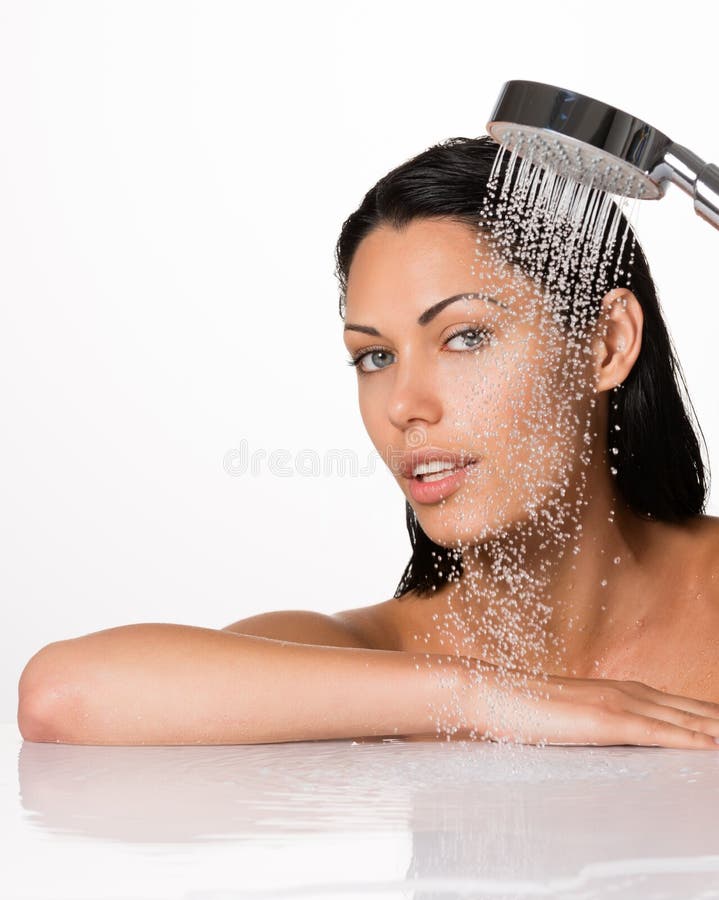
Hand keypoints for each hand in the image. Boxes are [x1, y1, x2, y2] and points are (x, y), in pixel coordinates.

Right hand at [433, 661, 718, 748]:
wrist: (492, 692)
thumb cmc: (524, 708)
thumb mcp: (570, 718)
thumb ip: (597, 724)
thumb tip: (612, 740)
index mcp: (618, 691)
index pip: (677, 706)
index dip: (707, 716)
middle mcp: (625, 692)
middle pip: (690, 709)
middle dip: (718, 720)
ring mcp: (616, 703)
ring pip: (682, 718)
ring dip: (714, 727)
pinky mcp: (604, 720)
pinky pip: (657, 732)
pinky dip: (689, 738)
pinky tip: (712, 745)